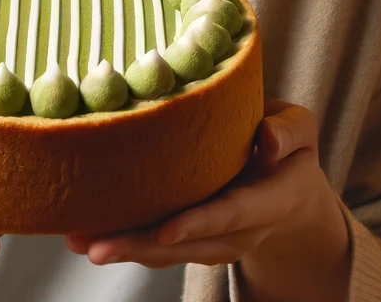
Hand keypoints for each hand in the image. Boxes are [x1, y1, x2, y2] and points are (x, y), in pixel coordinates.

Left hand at [64, 101, 348, 295]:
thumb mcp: (301, 130)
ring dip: (122, 248)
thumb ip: (288, 132)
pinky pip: (155, 243)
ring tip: (79, 242)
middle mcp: (238, 231)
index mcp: (268, 202)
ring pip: (165, 251)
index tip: (164, 230)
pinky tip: (84, 234)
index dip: (198, 224)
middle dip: (140, 247)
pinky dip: (122, 239)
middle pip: (187, 244)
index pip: (231, 215)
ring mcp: (211, 239)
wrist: (289, 189)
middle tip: (96, 248)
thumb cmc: (288, 147)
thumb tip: (267, 140)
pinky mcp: (188, 237)